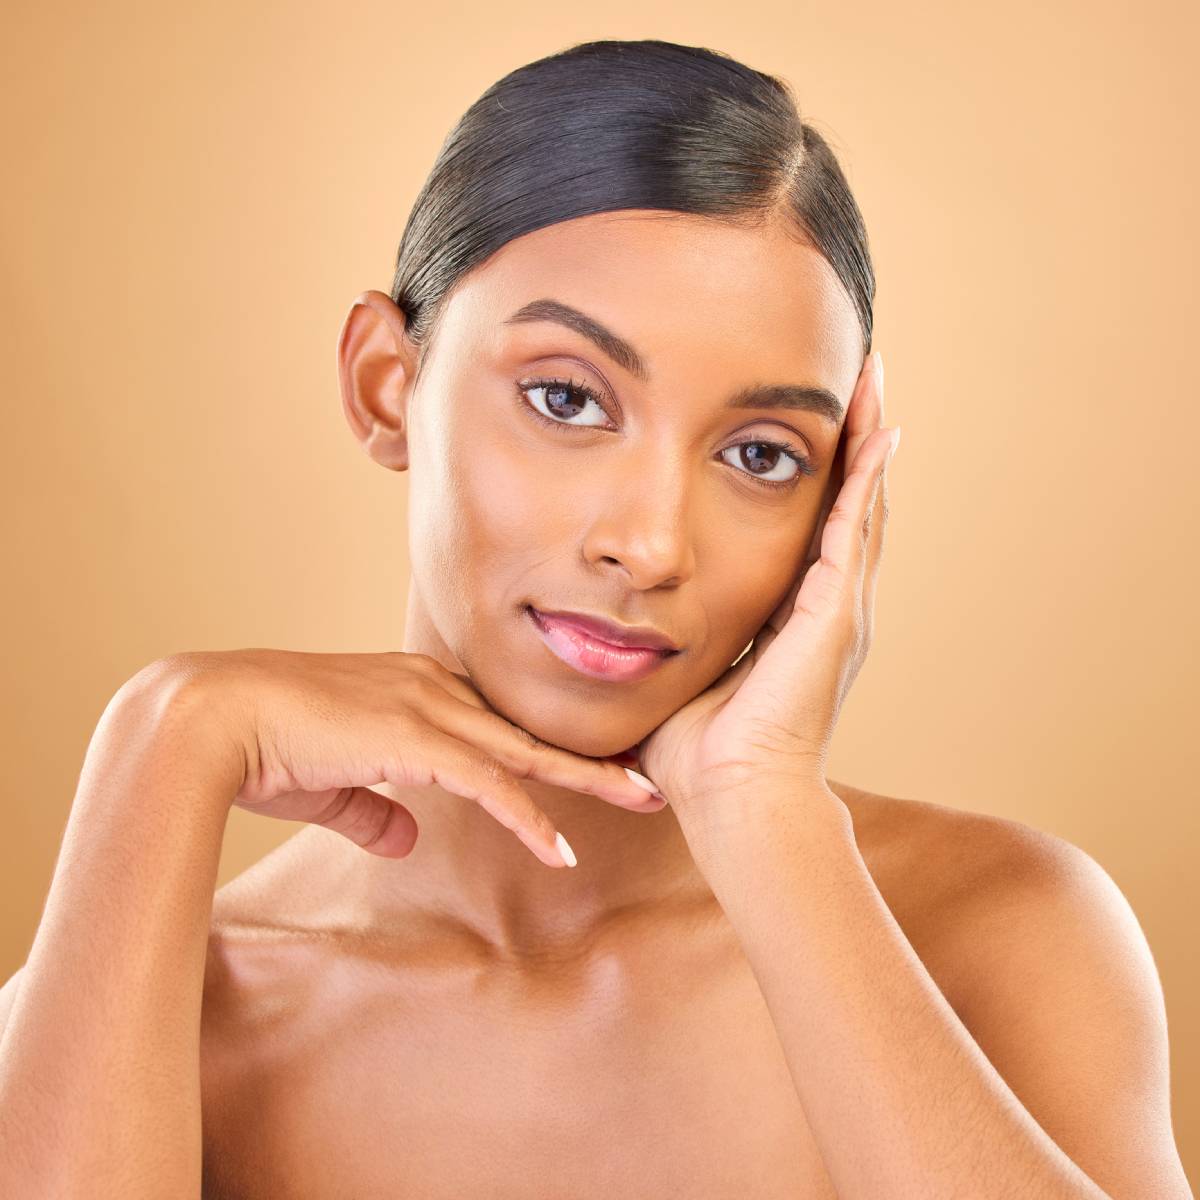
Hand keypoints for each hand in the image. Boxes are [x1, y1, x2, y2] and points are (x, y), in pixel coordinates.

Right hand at [152, 648, 667, 867]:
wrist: (210, 717)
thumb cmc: (262, 745)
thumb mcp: (332, 783)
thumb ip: (377, 807)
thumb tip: (409, 835)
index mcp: (414, 688)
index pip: (496, 721)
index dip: (543, 748)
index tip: (587, 770)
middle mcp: (431, 687)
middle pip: (528, 727)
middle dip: (591, 755)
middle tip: (645, 778)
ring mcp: (426, 707)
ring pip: (526, 749)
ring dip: (587, 778)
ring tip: (642, 801)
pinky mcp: (414, 738)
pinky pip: (489, 782)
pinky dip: (528, 817)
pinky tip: (559, 849)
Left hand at [632, 351, 897, 813]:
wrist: (732, 797)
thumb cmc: (698, 751)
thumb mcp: (683, 670)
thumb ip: (668, 638)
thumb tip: (619, 623)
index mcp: (793, 618)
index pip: (811, 526)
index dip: (817, 472)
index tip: (807, 420)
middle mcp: (828, 606)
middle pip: (848, 502)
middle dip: (851, 438)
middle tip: (857, 375)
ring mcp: (839, 608)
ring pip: (861, 504)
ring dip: (866, 440)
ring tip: (871, 379)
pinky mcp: (835, 612)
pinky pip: (856, 531)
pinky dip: (868, 479)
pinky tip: (879, 431)